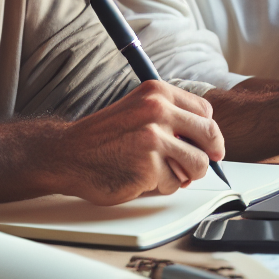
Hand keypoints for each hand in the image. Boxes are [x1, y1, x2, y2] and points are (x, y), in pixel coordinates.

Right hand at [57, 81, 224, 204]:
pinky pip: (175, 182)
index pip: (205, 111)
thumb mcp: (139, 109)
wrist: (68, 154)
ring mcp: (154, 138)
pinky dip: (163, 185)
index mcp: (157, 93)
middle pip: (210, 135)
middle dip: (210, 154)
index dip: (209, 132)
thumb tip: (207, 137)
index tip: (209, 144)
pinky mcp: (149, 166)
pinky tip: (143, 178)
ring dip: (186, 173)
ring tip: (167, 172)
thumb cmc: (104, 136)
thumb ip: (171, 115)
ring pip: (198, 163)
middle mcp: (158, 110)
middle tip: (203, 164)